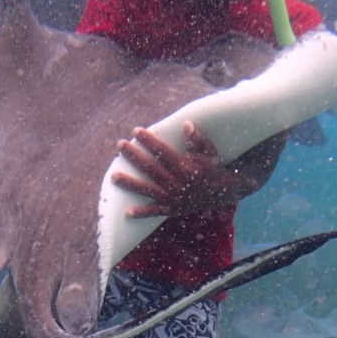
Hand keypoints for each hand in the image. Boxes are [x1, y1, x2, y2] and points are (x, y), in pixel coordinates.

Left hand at [112, 121, 241, 218]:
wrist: (223, 193)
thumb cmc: (214, 167)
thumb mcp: (209, 151)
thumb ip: (197, 139)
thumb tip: (185, 124)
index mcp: (184, 167)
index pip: (161, 151)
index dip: (148, 140)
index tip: (135, 131)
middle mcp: (176, 183)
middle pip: (150, 168)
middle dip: (133, 156)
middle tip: (119, 145)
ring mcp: (173, 197)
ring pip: (147, 189)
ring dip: (129, 183)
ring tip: (113, 177)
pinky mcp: (173, 209)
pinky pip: (155, 212)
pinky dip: (142, 213)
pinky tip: (127, 212)